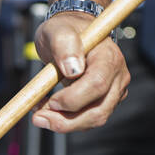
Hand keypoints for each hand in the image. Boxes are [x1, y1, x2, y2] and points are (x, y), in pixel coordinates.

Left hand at [31, 11, 129, 132]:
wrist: (71, 36)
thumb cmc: (65, 30)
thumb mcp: (57, 30)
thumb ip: (63, 43)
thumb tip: (72, 68)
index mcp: (109, 56)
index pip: (97, 85)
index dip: (73, 99)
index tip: (50, 100)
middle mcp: (117, 76)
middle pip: (98, 111)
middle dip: (66, 120)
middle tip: (38, 118)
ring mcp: (113, 92)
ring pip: (93, 120)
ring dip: (64, 123)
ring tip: (40, 114)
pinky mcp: (104, 103)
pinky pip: (87, 120)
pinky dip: (66, 121)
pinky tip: (48, 111)